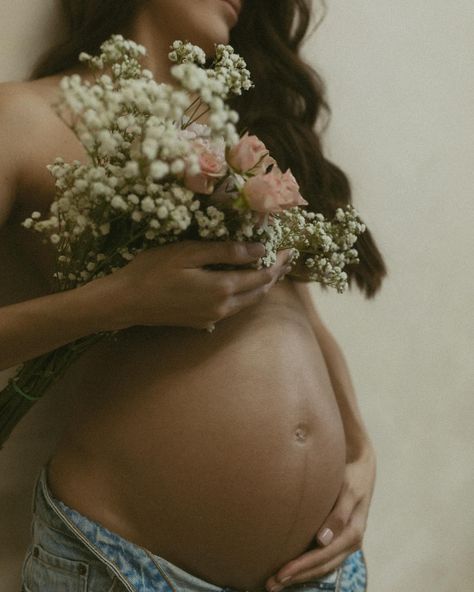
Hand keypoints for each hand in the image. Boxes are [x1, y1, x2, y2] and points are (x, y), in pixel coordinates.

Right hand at [104, 240, 292, 330]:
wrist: (127, 302)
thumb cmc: (153, 270)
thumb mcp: (189, 252)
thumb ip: (226, 252)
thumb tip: (258, 248)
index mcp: (222, 288)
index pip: (262, 276)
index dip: (278, 263)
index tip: (290, 250)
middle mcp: (222, 307)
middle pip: (259, 291)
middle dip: (275, 275)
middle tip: (285, 259)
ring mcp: (212, 318)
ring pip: (247, 302)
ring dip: (261, 286)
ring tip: (270, 270)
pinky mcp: (201, 322)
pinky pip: (233, 308)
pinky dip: (244, 294)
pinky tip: (242, 283)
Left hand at [265, 444, 375, 591]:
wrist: (362, 465)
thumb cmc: (353, 476)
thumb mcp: (349, 491)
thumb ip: (338, 515)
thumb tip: (323, 540)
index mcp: (353, 533)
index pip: (323, 557)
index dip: (302, 567)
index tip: (281, 573)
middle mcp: (350, 542)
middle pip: (321, 567)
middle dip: (297, 577)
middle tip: (271, 584)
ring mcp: (344, 542)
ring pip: (321, 566)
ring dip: (300, 576)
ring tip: (276, 582)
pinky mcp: (338, 537)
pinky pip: (323, 558)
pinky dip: (307, 567)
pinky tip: (291, 569)